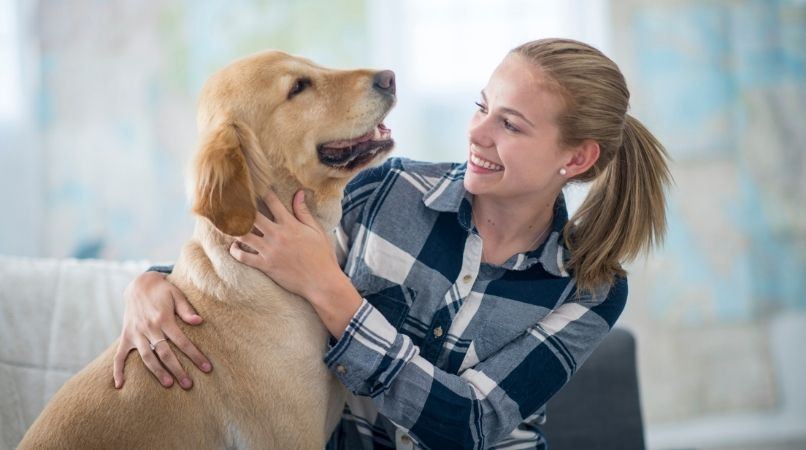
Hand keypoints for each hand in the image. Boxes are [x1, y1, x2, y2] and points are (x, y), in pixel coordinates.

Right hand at [113, 271, 211, 388]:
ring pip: (146, 357)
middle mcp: (149, 328)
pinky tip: (120, 385)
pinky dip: (118, 370)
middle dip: (177, 370)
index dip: (195, 355)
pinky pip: (119, 356)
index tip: (206, 368)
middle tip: (188, 385)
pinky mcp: (126, 336)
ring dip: (157, 372)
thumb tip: (199, 321)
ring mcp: (135, 333)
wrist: (139, 284)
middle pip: (165, 353)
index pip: (182, 341)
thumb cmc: (163, 291)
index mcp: (164, 319)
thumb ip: (187, 310)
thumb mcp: (176, 294)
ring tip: (168, 384)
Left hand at [229, 189, 341, 299]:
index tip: (254, 189)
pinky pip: (243, 257)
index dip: (262, 192)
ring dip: (235, 229)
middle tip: (234, 205)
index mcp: (290, 224)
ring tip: (230, 224)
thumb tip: (298, 193)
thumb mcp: (316, 230)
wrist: (321, 281)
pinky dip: (235, 251)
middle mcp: (277, 235)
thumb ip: (304, 211)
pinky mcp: (265, 265)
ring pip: (243, 235)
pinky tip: (234, 247)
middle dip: (242, 208)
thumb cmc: (322, 255)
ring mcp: (270, 251)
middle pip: (252, 216)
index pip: (272, 202)